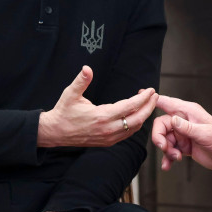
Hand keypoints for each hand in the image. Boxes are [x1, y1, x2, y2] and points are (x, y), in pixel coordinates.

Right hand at [38, 65, 157, 146]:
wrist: (55, 133)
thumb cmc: (64, 112)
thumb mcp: (70, 94)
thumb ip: (81, 81)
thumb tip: (87, 68)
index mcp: (102, 116)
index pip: (130, 107)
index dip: (143, 98)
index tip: (151, 90)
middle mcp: (108, 129)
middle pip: (138, 119)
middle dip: (149, 107)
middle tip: (155, 96)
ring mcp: (109, 138)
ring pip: (134, 128)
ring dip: (144, 116)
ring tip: (149, 103)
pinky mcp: (107, 142)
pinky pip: (127, 134)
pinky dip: (136, 124)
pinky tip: (138, 115)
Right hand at [152, 95, 211, 171]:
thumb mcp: (206, 133)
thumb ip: (187, 128)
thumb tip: (172, 119)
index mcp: (188, 112)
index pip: (167, 102)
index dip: (154, 99)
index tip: (140, 94)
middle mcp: (183, 121)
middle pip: (160, 125)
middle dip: (159, 138)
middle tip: (166, 148)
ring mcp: (183, 134)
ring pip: (164, 139)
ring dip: (166, 151)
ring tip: (175, 158)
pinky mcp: (184, 145)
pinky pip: (170, 150)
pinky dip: (167, 158)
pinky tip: (168, 166)